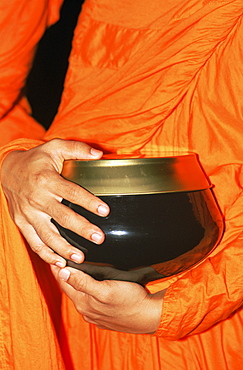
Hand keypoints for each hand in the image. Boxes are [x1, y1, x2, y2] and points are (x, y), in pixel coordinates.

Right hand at [1, 139, 109, 266]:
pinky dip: (46, 254)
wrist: (7, 170)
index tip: (105, 211)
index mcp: (47, 180)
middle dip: (82, 229)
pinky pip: (34, 242)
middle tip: (99, 238)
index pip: (72, 193)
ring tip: (81, 258)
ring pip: (47, 235)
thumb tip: (99, 154)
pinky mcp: (22, 223)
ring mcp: (28, 213)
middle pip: (62, 218)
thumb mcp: (54, 147)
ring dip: (64, 248)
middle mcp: (37, 198)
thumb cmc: (35, 160)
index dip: (89, 202)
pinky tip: (59, 262)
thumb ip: (77, 149)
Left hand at [51, 265, 164, 333]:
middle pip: (69, 287)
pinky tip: (91, 283)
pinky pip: (90, 299)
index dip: (56, 266)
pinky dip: (85, 289)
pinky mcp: (104, 315)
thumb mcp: (105, 290)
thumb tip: (62, 272)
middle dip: (63, 272)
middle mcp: (86, 310)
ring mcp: (95, 314)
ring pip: (79, 293)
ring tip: (73, 267)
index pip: (62, 281)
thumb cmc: (130, 301)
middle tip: (60, 256)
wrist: (150, 316)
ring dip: (74, 281)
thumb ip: (82, 282)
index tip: (53, 253)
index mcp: (83, 302)